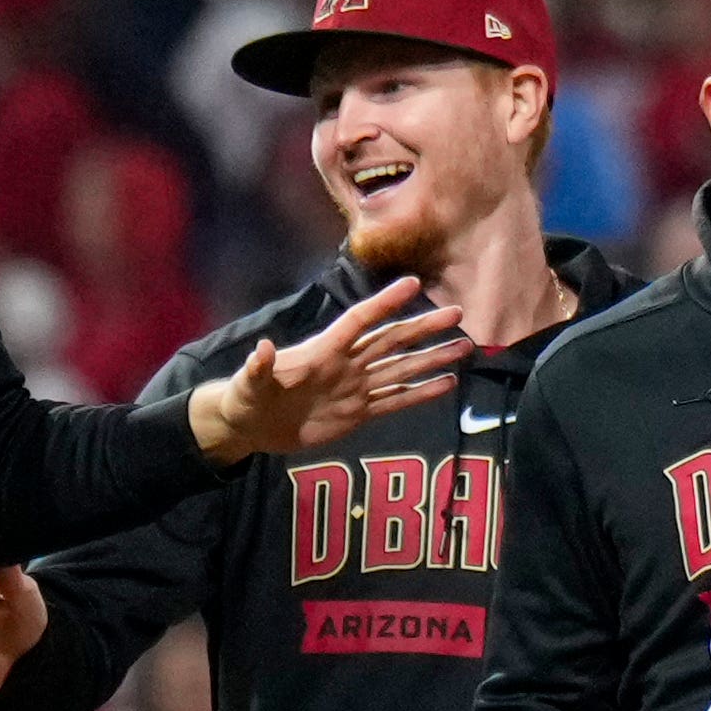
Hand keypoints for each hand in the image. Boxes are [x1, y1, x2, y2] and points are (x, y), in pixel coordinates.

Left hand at [189, 278, 470, 463]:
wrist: (250, 426)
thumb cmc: (245, 397)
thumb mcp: (247, 384)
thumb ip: (257, 368)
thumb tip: (260, 348)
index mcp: (323, 350)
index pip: (360, 320)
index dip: (385, 303)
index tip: (413, 284)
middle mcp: (346, 364)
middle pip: (392, 340)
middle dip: (424, 326)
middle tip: (458, 313)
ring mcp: (355, 388)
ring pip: (402, 368)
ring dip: (433, 357)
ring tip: (464, 347)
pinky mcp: (358, 413)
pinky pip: (396, 400)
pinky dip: (421, 393)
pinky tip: (447, 384)